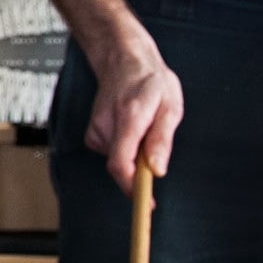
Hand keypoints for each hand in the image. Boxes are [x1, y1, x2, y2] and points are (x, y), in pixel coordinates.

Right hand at [86, 35, 183, 194]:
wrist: (122, 58)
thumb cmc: (149, 80)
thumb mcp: (170, 105)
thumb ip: (162, 138)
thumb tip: (157, 169)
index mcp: (129, 117)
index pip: (121, 164)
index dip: (132, 189)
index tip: (146, 204)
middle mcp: (107, 125)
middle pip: (121, 166)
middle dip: (141, 166)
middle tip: (155, 137)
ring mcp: (96, 129)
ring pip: (119, 159)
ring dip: (135, 152)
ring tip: (145, 124)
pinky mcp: (93, 133)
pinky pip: (112, 152)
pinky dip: (125, 147)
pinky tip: (131, 126)